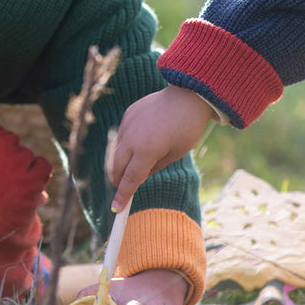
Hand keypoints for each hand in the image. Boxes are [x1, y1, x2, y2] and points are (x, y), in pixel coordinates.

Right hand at [109, 85, 214, 211]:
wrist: (188, 95)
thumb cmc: (187, 128)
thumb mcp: (175, 154)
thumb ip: (153, 167)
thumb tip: (139, 174)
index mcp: (146, 151)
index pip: (130, 179)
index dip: (123, 196)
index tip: (117, 208)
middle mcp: (131, 138)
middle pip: (116, 166)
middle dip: (118, 180)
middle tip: (123, 188)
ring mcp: (128, 124)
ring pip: (117, 150)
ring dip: (122, 162)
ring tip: (136, 164)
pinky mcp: (128, 114)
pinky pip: (122, 135)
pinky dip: (127, 144)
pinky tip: (142, 141)